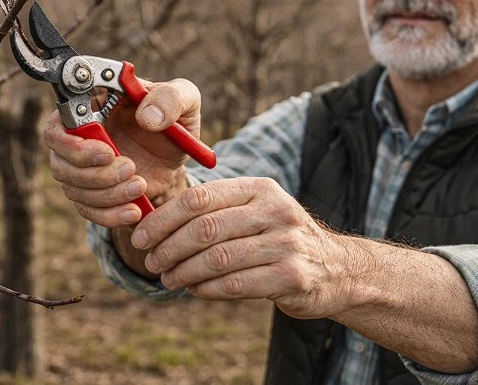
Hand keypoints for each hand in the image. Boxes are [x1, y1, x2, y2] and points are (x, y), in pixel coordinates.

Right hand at [43, 78, 204, 227]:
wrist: (181, 153)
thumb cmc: (176, 118)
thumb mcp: (185, 99)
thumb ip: (171, 98)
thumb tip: (148, 118)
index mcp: (93, 104)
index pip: (58, 123)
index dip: (73, 143)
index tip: (108, 152)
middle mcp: (80, 135)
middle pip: (60, 161)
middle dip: (94, 173)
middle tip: (130, 168)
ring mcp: (83, 165)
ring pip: (72, 187)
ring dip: (106, 193)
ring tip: (140, 185)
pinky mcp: (93, 190)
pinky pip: (86, 209)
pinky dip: (109, 214)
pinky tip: (133, 211)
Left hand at [130, 177, 355, 319]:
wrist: (336, 269)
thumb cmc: (279, 238)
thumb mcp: (255, 211)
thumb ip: (215, 211)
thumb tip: (154, 219)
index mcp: (259, 189)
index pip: (200, 198)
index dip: (163, 219)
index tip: (141, 237)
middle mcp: (275, 211)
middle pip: (205, 228)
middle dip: (168, 248)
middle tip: (151, 263)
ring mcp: (286, 244)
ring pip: (217, 259)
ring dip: (183, 272)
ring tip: (167, 280)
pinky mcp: (292, 277)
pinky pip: (234, 284)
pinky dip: (206, 289)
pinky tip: (194, 290)